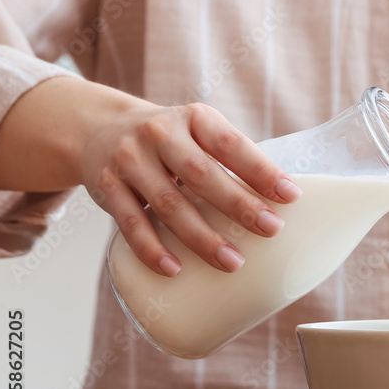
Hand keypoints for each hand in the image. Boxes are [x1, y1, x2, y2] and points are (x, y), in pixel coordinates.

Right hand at [80, 98, 300, 277]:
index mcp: (194, 118)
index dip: (261, 170)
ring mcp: (129, 160)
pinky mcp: (106, 188)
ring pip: (168, 204)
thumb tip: (281, 202)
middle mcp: (159, 134)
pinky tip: (174, 270)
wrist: (98, 127)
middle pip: (202, 175)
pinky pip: (131, 224)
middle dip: (239, 205)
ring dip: (202, 238)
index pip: (231, 144)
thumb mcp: (198, 132)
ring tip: (233, 262)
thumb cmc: (170, 140)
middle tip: (271, 230)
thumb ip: (230, 159)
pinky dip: (152, 249)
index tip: (291, 196)